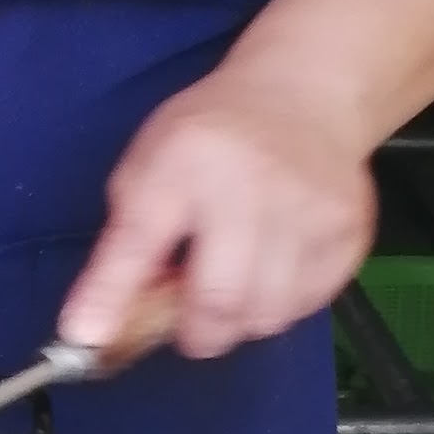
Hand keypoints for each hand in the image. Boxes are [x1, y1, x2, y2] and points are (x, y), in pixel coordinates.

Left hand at [59, 63, 376, 364]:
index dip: (111, 295)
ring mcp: (308, 209)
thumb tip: (101, 327)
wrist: (303, 97)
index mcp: (183, 160)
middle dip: (195, 332)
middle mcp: (249, 183)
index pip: (138, 239)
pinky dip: (281, 306)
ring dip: (240, 321)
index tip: (86, 336)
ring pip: (267, 315)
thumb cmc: (210, 140)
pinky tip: (272, 270)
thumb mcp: (148, 168)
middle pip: (219, 299)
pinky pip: (307, 306)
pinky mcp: (348, 231)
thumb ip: (125, 243)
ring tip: (234, 283)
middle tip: (189, 320)